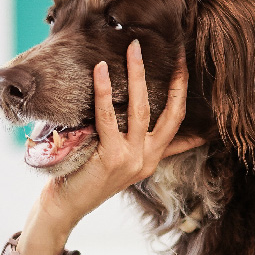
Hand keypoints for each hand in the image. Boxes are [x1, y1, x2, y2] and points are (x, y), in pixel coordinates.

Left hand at [23, 40, 198, 254]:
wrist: (66, 206)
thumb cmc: (86, 176)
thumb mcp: (118, 157)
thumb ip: (132, 138)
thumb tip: (134, 107)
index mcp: (153, 157)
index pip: (178, 120)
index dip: (184, 92)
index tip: (187, 65)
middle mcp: (148, 159)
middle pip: (171, 112)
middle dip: (176, 79)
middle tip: (176, 49)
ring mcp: (132, 160)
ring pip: (141, 110)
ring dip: (138, 75)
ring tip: (134, 48)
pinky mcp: (111, 158)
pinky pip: (108, 118)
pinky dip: (104, 92)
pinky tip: (101, 70)